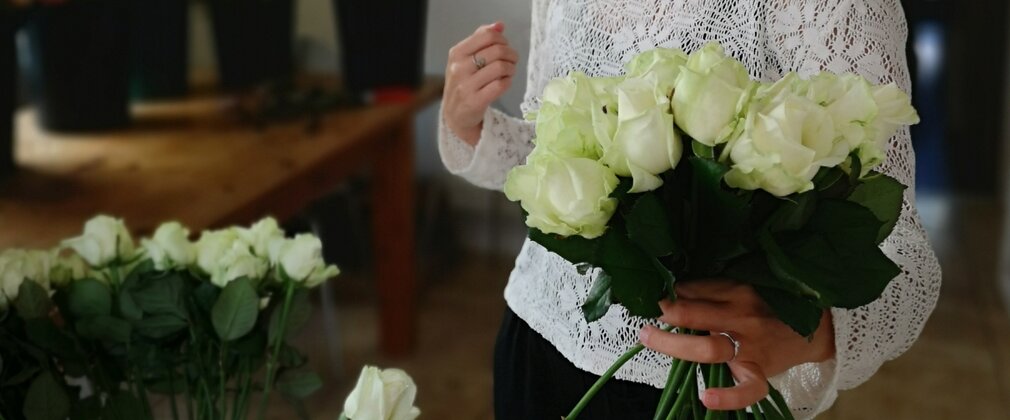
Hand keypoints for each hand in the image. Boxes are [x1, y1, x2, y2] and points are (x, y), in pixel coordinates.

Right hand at [442, 22, 518, 144]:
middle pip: (496, 51)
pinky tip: (506, 82)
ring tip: (510, 71)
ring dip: (511, 68)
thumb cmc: (464, 83)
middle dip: (511, 54)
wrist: (456, 115)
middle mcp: (459, 68)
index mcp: (456, 53)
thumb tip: (499, 25)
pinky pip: (500, 85)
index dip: (502, 39)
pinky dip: (508, 82)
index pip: (486, 36)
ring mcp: (466, 85)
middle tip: (513, 60)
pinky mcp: (475, 101)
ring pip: (500, 67)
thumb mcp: (465, 59)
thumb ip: (481, 40)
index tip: (505, 46)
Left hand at [639, 279, 834, 409]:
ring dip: (675, 345)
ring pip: (710, 349)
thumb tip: (673, 289)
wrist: (816, 328)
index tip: (649, 293)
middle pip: (695, 315)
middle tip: (644, 314)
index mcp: (737, 291)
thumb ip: (710, 289)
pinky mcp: (760, 372)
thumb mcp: (743, 287)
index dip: (668, 292)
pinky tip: (706, 398)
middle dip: (665, 313)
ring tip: (649, 337)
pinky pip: (747, 390)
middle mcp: (742, 317)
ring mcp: (750, 347)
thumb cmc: (770, 306)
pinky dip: (728, 397)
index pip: (694, 289)